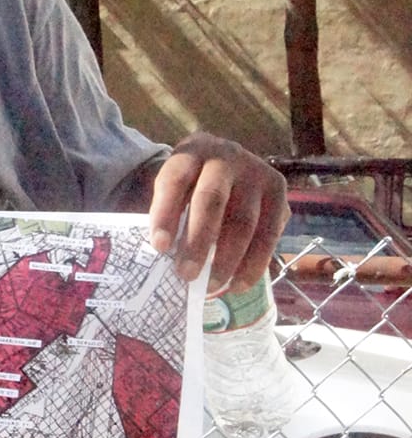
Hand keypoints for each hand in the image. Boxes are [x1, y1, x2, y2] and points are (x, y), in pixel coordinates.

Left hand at [147, 133, 288, 292]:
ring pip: (244, 221)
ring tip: (212, 287)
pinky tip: (238, 284)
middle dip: (197, 241)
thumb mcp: (176, 188)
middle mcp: (226, 156)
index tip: (159, 247)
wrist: (228, 165)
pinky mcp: (278, 190)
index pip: (174, 181)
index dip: (165, 214)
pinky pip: (269, 233)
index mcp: (192, 151)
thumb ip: (170, 214)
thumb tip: (166, 258)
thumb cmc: (192, 185)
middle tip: (186, 275)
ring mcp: (256, 172)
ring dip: (227, 260)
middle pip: (211, 200)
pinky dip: (254, 264)